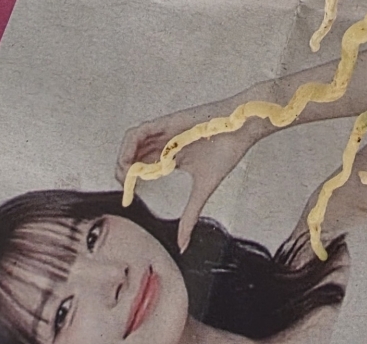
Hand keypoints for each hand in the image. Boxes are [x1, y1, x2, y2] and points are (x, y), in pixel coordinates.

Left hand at [116, 99, 264, 249]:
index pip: (143, 167)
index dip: (132, 181)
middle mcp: (166, 143)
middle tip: (125, 186)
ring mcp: (166, 132)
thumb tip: (183, 243)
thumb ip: (190, 216)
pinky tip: (130, 161)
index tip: (130, 197)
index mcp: (173, 156)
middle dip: (124, 171)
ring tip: (125, 174)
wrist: (242, 127)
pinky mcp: (168, 122)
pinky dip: (129, 145)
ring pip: (132, 140)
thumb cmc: (228, 148)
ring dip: (123, 156)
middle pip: (133, 154)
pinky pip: (140, 131)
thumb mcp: (203, 189)